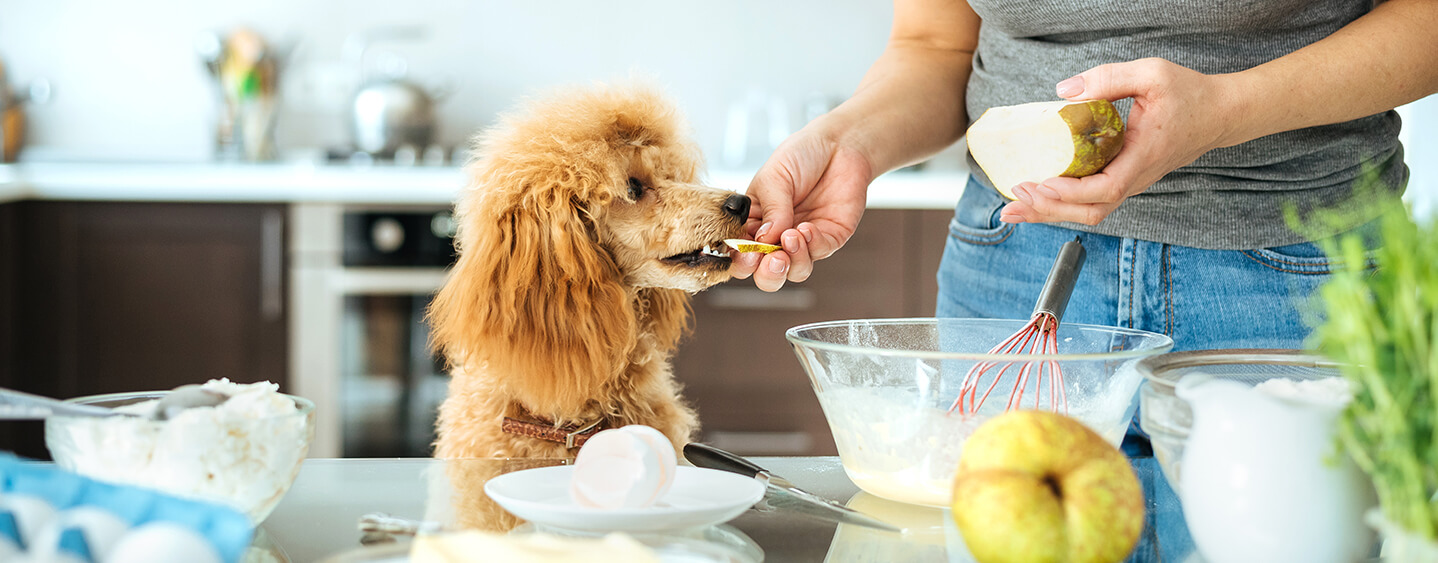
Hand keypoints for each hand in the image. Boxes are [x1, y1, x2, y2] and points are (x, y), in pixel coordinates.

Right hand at [730, 127, 871, 291]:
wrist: (838, 144)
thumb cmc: (800, 156)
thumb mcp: (774, 177)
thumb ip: (771, 210)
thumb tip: (765, 241)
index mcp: (755, 223)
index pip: (741, 253)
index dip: (742, 260)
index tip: (747, 254)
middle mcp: (778, 238)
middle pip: (767, 274)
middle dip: (768, 273)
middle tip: (772, 259)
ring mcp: (804, 241)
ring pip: (795, 272)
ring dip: (792, 261)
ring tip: (791, 237)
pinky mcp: (830, 238)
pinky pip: (819, 253)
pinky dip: (812, 244)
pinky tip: (807, 228)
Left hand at [1000, 58, 1242, 224]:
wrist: (1219, 114)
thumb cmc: (1189, 94)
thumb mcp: (1151, 74)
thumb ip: (1108, 78)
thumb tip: (1064, 92)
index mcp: (1143, 157)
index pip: (1105, 189)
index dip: (1071, 193)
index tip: (1042, 185)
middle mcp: (1136, 178)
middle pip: (1091, 211)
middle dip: (1049, 211)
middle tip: (1013, 201)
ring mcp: (1130, 182)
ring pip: (1089, 210)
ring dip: (1050, 212)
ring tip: (1014, 208)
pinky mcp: (1124, 179)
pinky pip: (1090, 200)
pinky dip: (1061, 202)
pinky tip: (1037, 197)